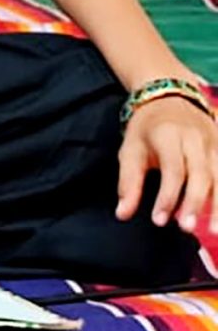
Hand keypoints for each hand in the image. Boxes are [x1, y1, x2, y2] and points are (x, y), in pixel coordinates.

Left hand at [116, 91, 217, 235]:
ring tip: (215, 232)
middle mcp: (196, 139)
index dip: (168, 197)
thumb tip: (122, 214)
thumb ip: (129, 183)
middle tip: (186, 229)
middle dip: (194, 203)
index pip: (173, 170)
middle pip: (201, 174)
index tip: (159, 220)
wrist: (171, 97)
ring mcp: (215, 144)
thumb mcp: (130, 150)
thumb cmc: (147, 129)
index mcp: (169, 135)